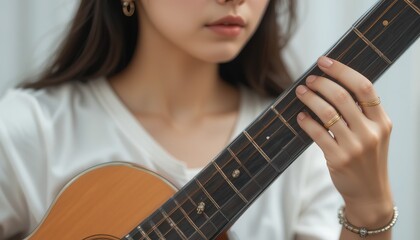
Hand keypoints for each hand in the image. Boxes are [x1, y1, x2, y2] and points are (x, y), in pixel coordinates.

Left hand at [295, 56, 393, 226]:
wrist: (370, 193)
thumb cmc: (368, 159)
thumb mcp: (375, 135)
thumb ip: (362, 114)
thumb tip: (334, 85)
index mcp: (382, 121)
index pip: (364, 87)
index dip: (342, 71)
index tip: (324, 62)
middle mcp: (371, 132)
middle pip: (343, 96)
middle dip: (322, 83)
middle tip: (309, 79)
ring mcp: (355, 147)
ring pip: (327, 113)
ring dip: (310, 99)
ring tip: (301, 92)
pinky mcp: (338, 159)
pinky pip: (317, 133)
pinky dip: (306, 121)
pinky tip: (300, 116)